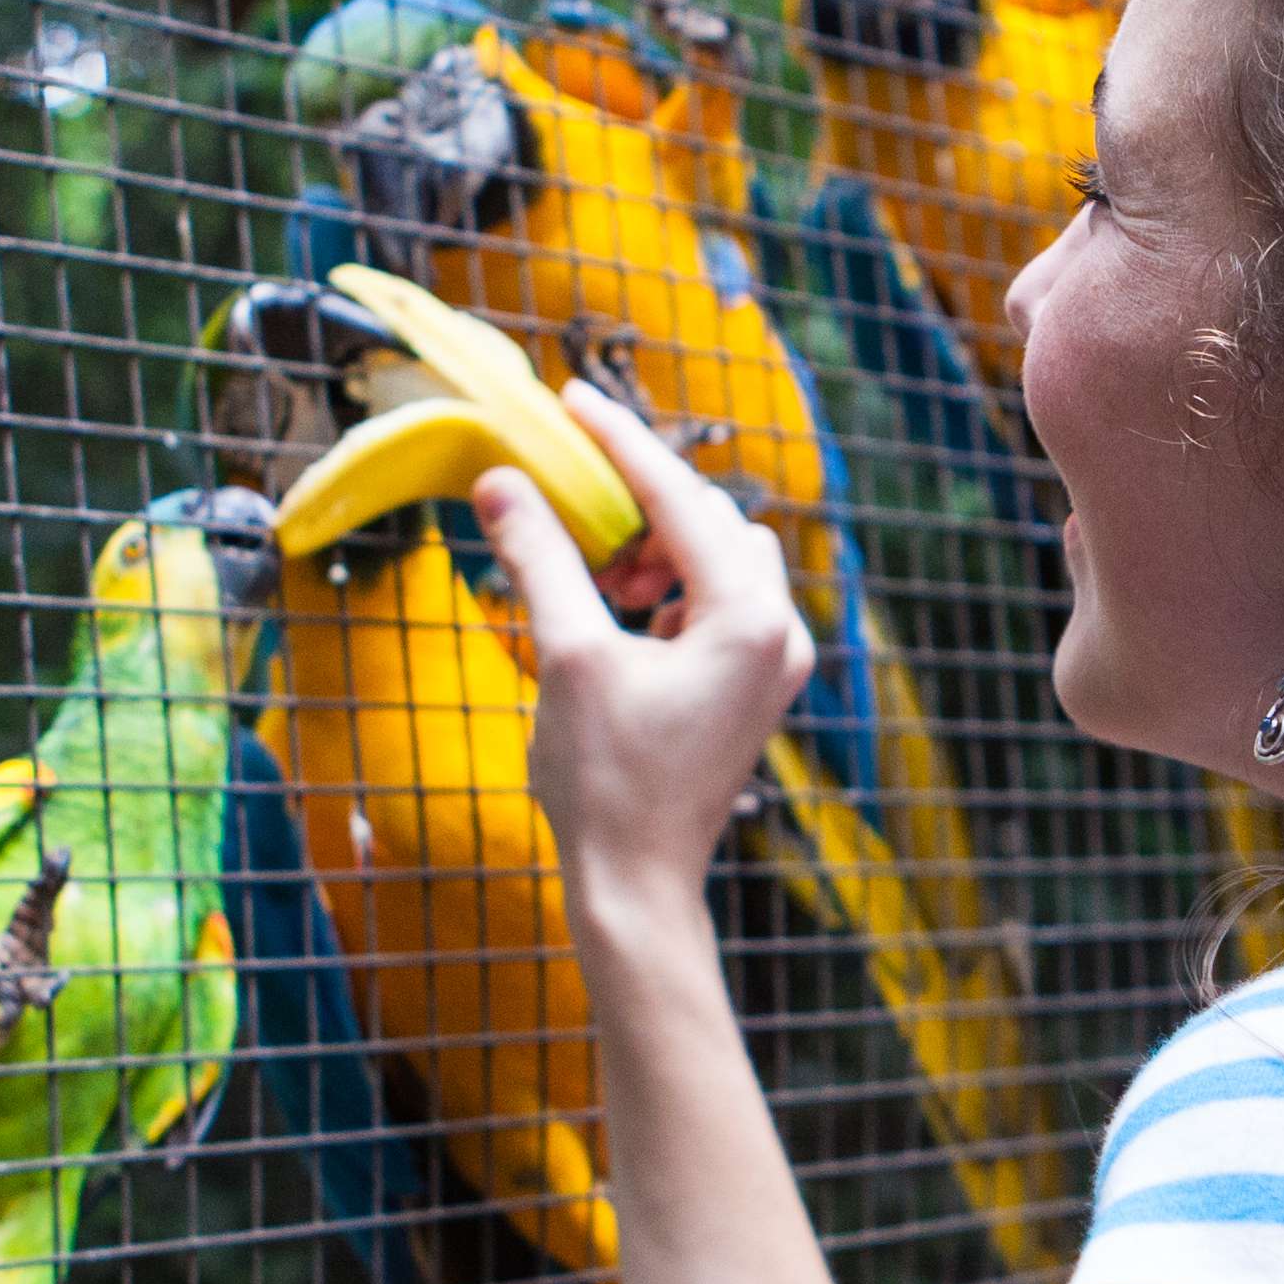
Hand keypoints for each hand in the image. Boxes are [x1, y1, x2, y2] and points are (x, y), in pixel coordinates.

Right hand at [490, 382, 812, 932]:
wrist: (638, 886)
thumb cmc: (607, 781)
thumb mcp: (567, 657)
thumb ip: (540, 559)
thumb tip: (502, 480)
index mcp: (748, 617)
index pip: (679, 496)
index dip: (619, 439)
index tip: (572, 397)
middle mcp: (781, 632)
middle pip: (712, 518)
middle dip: (640, 505)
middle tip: (572, 504)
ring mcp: (777, 662)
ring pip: (722, 558)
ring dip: (657, 549)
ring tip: (598, 581)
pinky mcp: (757, 687)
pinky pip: (722, 603)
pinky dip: (671, 590)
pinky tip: (623, 620)